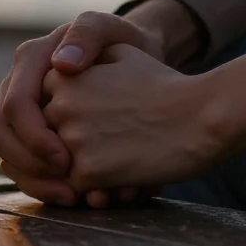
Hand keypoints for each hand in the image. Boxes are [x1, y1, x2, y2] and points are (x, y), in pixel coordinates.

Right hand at [0, 12, 163, 205]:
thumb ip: (89, 33)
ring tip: (72, 197)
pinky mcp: (32, 135)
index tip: (65, 160)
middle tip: (66, 186)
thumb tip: (61, 65)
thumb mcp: (111, 28)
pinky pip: (23, 165)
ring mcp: (21, 113)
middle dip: (28, 165)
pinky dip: (43, 185)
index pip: (15, 104)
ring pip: (5, 155)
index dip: (34, 137)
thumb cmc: (122, 42)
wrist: (133, 58)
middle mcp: (17, 86)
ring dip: (34, 182)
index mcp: (31, 60)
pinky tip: (74, 195)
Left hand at [42, 43, 221, 191]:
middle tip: (102, 155)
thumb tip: (64, 69)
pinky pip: (76, 190)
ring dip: (81, 174)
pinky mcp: (88, 170)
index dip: (66, 124)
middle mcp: (61, 105)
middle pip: (47, 141)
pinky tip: (121, 182)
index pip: (43, 111)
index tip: (92, 128)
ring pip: (58, 169)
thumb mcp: (121, 55)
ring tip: (114, 168)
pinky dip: (96, 191)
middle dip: (67, 152)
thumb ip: (86, 60)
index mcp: (63, 77)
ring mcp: (72, 139)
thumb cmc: (165, 86)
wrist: (201, 115)